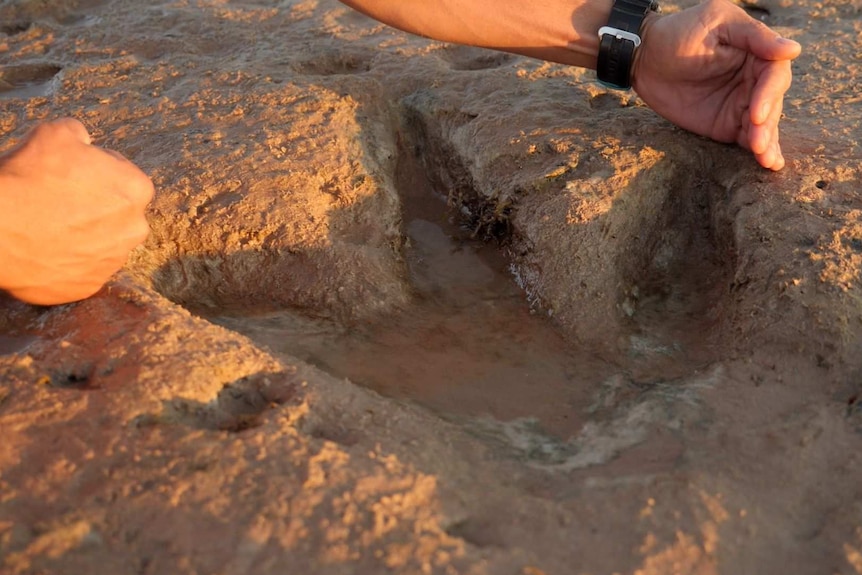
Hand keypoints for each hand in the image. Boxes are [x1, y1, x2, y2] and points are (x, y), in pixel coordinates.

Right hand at [0, 118, 153, 304]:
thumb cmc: (27, 178)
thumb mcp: (54, 134)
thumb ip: (80, 134)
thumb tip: (84, 141)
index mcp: (136, 190)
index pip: (125, 177)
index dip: (97, 174)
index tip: (72, 177)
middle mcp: (135, 229)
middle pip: (119, 213)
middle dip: (97, 207)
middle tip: (60, 202)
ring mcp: (113, 261)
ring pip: (103, 243)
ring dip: (85, 235)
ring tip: (50, 226)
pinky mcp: (91, 286)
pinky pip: (84, 269)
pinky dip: (70, 261)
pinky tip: (47, 249)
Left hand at [632, 0, 801, 169]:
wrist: (645, 58)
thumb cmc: (680, 32)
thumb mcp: (717, 23)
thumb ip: (754, 36)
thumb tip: (794, 50)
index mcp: (758, 53)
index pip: (774, 76)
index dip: (769, 95)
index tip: (757, 113)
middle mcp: (755, 80)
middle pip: (772, 105)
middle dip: (767, 126)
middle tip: (758, 143)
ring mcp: (742, 104)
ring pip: (763, 125)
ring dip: (767, 143)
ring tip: (766, 160)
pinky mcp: (726, 124)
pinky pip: (746, 139)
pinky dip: (758, 152)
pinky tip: (769, 163)